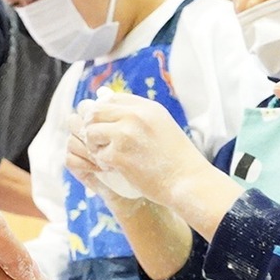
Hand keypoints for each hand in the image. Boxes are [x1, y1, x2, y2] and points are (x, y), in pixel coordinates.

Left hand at [70, 90, 209, 205]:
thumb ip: (137, 115)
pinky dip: (103, 163)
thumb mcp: (161, 126)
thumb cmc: (175, 158)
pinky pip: (98, 154)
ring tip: (109, 155)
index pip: (110, 98)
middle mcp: (135, 116)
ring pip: (91, 131)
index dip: (104, 113)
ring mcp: (126, 134)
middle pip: (95, 111)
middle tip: (101, 143)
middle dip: (93, 127)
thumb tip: (103, 98)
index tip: (109, 128)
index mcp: (147, 107)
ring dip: (95, 145)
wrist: (188, 182)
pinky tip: (116, 168)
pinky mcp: (119, 155)